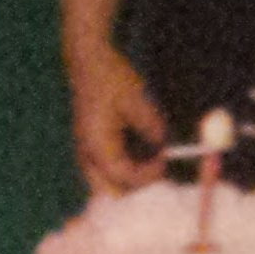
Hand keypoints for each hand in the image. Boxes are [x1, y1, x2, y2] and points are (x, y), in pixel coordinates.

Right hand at [66, 44, 170, 194]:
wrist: (89, 63)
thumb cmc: (112, 79)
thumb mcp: (136, 98)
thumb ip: (151, 125)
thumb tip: (167, 148)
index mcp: (95, 143)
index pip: (121, 176)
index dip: (147, 176)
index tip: (166, 162)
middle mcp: (87, 154)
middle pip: (109, 190)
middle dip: (136, 188)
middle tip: (160, 170)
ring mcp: (88, 153)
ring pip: (109, 183)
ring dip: (132, 179)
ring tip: (157, 161)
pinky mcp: (94, 147)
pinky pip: (109, 170)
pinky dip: (129, 168)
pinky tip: (149, 153)